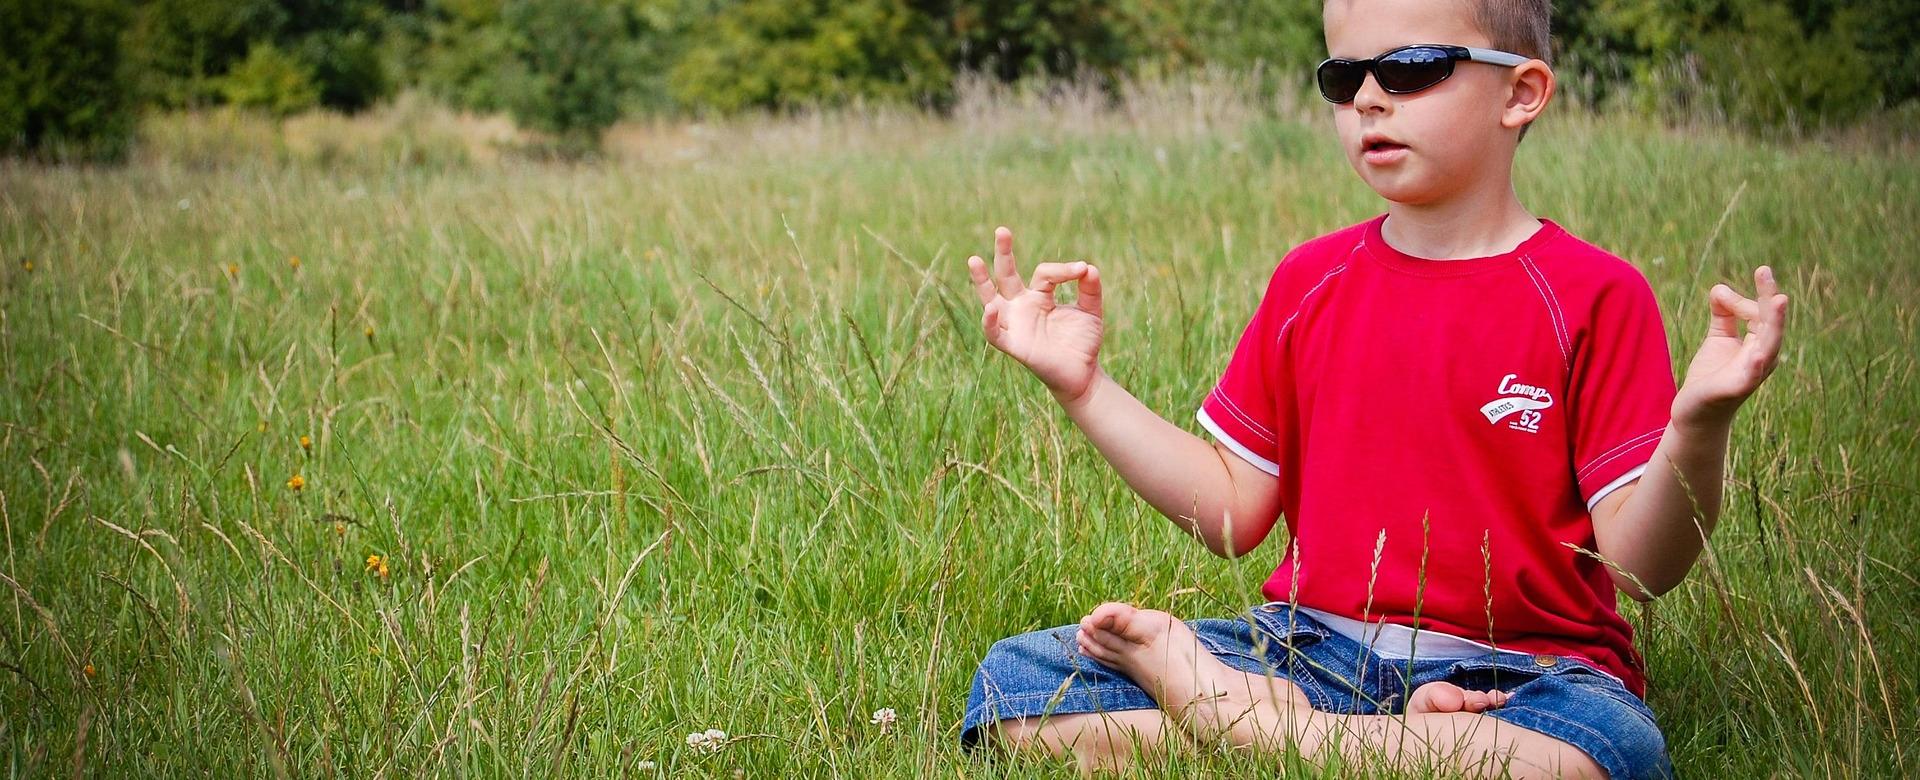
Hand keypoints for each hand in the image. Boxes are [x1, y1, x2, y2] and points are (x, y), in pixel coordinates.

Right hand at [967, 226, 1104, 404]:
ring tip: (973, 260)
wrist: (1083, 374)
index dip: (1062, 270)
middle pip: (1006, 275)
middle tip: (1002, 230)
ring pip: (991, 299)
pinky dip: (990, 322)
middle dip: (1003, 253)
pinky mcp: (1014, 345)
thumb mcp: (1091, 311)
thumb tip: (1088, 267)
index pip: (1044, 273)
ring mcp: (1015, 324)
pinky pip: (995, 333)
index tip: (1081, 270)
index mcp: (1039, 296)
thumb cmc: (1083, 342)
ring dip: (981, 281)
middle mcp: (1022, 306)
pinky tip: (990, 308)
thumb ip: (1090, 289)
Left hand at [1675, 266, 1788, 424]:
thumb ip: (1723, 313)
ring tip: (1778, 300)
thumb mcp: (1719, 338)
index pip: (1762, 312)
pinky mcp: (1735, 389)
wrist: (1695, 411)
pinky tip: (1759, 355)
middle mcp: (1763, 357)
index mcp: (1760, 343)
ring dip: (1774, 323)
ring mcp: (1752, 374)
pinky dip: (1756, 365)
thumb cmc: (1712, 374)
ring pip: (1768, 345)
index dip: (1746, 297)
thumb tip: (1720, 288)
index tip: (1726, 290)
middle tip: (1764, 271)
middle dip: (1769, 298)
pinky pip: (1750, 376)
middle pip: (1771, 324)